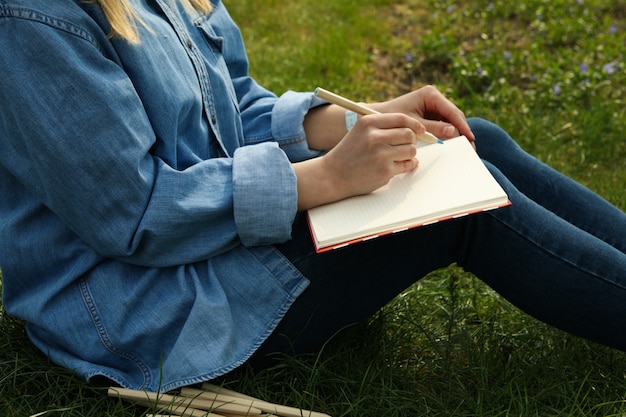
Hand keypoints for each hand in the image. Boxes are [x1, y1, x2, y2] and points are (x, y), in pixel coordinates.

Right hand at [293, 112, 423, 209]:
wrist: (333, 175)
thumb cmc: (350, 153)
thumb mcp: (361, 132)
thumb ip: (383, 126)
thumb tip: (414, 128)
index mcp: (368, 122)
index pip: (401, 118)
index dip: (414, 124)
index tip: (420, 130)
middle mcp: (374, 136)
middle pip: (409, 134)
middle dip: (412, 141)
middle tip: (406, 146)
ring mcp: (380, 154)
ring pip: (411, 150)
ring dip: (409, 154)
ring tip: (399, 157)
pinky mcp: (385, 171)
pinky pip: (407, 165)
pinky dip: (407, 166)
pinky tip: (398, 166)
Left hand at [372, 85, 474, 141]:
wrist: (377, 118)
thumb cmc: (392, 119)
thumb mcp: (413, 125)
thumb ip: (433, 128)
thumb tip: (453, 131)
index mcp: (430, 94)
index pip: (451, 111)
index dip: (462, 126)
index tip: (469, 138)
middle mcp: (434, 98)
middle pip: (454, 116)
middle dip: (462, 131)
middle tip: (471, 147)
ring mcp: (433, 105)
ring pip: (450, 121)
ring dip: (457, 133)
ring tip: (466, 147)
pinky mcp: (430, 114)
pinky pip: (443, 124)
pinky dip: (447, 134)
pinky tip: (453, 145)